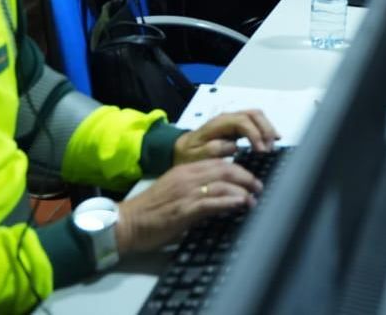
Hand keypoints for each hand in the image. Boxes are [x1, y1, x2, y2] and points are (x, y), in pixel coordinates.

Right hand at [114, 158, 262, 255]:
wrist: (127, 223)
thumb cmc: (149, 210)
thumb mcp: (174, 190)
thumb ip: (195, 187)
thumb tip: (219, 193)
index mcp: (185, 170)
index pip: (218, 162)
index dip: (239, 168)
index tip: (250, 177)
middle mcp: (188, 177)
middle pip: (226, 168)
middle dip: (246, 176)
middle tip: (258, 187)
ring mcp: (187, 192)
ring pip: (223, 183)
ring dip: (243, 190)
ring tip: (253, 198)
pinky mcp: (185, 209)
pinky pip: (213, 202)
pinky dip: (230, 201)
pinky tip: (240, 204)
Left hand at [173, 109, 278, 162]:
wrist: (182, 150)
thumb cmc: (188, 155)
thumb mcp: (195, 156)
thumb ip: (212, 150)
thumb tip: (233, 146)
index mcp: (218, 124)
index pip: (243, 121)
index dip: (255, 134)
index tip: (261, 151)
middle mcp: (228, 118)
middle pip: (254, 114)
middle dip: (265, 129)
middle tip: (270, 149)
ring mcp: (234, 120)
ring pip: (257, 116)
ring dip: (268, 128)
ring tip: (273, 145)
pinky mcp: (238, 126)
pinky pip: (256, 122)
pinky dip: (266, 129)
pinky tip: (271, 140)